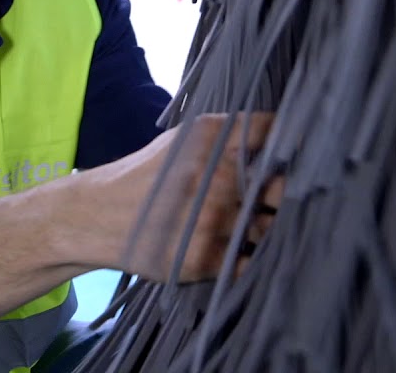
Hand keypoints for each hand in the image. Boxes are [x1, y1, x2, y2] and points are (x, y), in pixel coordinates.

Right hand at [114, 112, 282, 282]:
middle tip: (278, 200)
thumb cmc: (146, 175)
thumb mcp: (183, 140)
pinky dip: (252, 258)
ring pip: (269, 228)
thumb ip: (227, 136)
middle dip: (285, 194)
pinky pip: (250, 262)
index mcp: (213, 140)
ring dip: (269, 229)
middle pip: (281, 187)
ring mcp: (214, 220)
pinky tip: (242, 251)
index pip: (273, 132)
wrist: (97, 215)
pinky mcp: (206, 258)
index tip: (298, 154)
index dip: (292, 142)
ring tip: (257, 228)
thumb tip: (278, 137)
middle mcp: (218, 177)